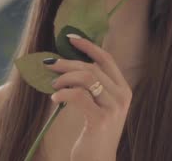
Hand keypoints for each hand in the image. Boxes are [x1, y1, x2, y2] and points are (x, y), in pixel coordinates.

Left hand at [45, 34, 131, 160]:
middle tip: (49, 64)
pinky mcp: (101, 119)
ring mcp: (114, 108)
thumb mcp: (98, 105)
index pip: (106, 58)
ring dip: (64, 77)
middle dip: (67, 63)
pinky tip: (54, 99)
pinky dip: (63, 93)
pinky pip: (78, 95)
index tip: (70, 38)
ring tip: (52, 85)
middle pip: (92, 67)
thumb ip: (91, 86)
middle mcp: (122, 96)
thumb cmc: (94, 133)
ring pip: (87, 77)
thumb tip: (66, 62)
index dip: (88, 46)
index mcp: (122, 89)